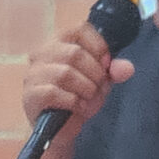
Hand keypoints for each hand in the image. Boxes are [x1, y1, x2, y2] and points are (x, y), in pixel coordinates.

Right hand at [21, 20, 137, 135]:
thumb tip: (127, 68)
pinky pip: (54, 93)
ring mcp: (33, 74)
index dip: (98, 46)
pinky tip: (79, 108)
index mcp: (59, 42)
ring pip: (66, 73)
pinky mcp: (31, 95)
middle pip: (74, 53)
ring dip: (85, 89)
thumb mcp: (100, 82)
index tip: (106, 65)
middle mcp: (41, 53)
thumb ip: (114, 71)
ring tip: (88, 99)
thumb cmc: (77, 98)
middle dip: (94, 73)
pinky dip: (73, 102)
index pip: (80, 29)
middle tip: (98, 87)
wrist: (60, 130)